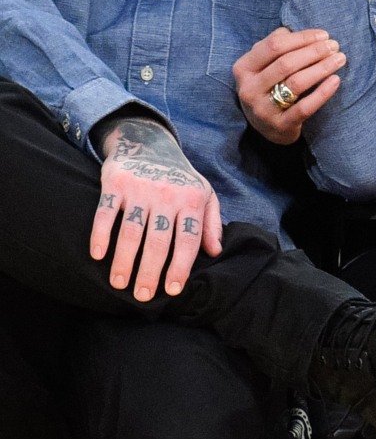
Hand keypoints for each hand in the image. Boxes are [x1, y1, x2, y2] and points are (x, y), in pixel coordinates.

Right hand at [90, 117, 222, 301]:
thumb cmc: (179, 178)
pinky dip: (100, 234)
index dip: (181, 266)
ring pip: (131, 231)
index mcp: (191, 199)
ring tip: (120, 283)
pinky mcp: (116, 182)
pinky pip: (106, 212)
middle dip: (150, 272)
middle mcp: (167, 194)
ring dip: (124, 261)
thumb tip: (215, 252)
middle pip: (158, 240)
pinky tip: (98, 255)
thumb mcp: (204, 193)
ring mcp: (140, 188)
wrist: (149, 142)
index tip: (173, 289)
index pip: (188, 238)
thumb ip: (210, 223)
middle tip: (143, 296)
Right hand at [233, 28, 345, 144]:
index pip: (274, 45)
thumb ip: (276, 45)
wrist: (267, 128)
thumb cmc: (269, 87)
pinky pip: (304, 108)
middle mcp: (249, 88)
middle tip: (335, 46)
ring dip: (321, 68)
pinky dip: (322, 93)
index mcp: (244, 68)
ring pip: (296, 83)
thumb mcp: (264, 65)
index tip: (323, 35)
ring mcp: (263, 109)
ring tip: (340, 59)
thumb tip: (297, 32)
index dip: (301, 38)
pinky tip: (336, 80)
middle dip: (314, 51)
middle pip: (286, 63)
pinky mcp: (280, 126)